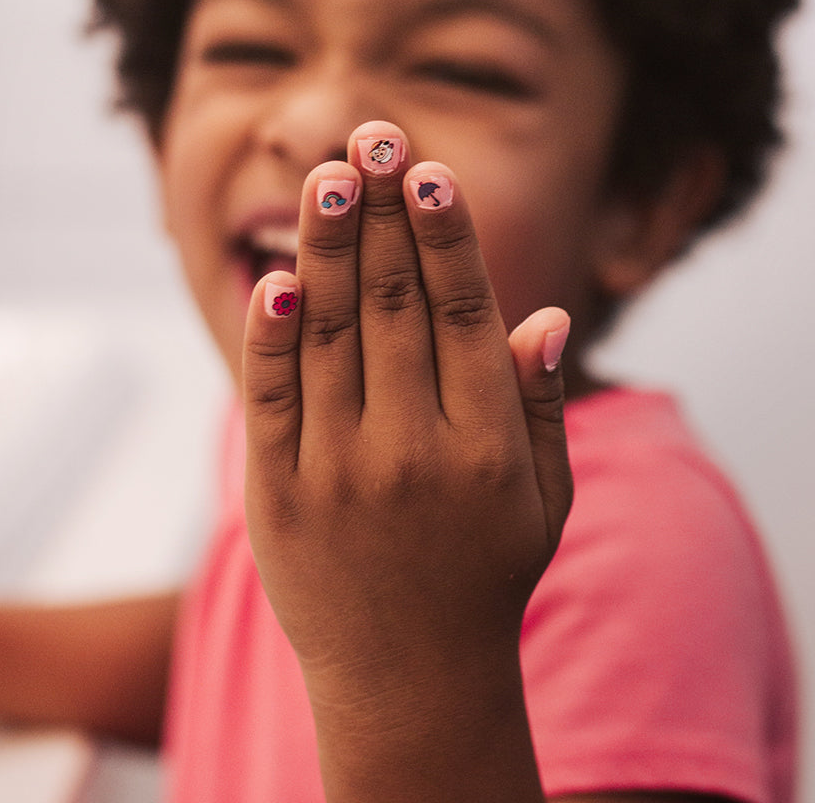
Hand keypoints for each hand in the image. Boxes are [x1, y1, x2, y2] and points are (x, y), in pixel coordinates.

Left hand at [241, 121, 571, 799]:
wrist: (412, 678)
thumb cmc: (489, 573)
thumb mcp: (544, 497)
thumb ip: (539, 405)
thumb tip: (545, 316)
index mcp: (488, 446)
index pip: (463, 315)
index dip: (446, 237)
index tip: (429, 170)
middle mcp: (414, 451)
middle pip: (393, 306)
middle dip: (382, 213)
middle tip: (371, 136)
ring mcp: (340, 474)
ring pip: (330, 335)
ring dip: (327, 249)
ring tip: (327, 176)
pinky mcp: (279, 497)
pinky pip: (271, 400)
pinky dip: (269, 336)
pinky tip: (276, 276)